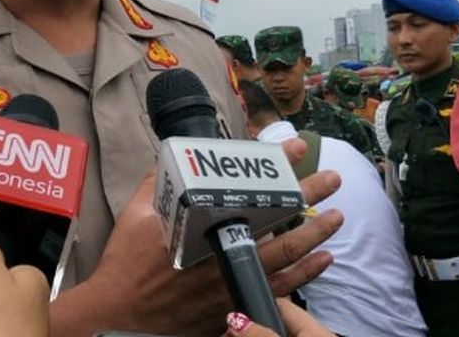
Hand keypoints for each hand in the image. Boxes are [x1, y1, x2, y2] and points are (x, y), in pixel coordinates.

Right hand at [52, 146, 342, 336]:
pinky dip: (305, 276)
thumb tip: (173, 158)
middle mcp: (223, 252)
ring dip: (316, 235)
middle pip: (278, 220)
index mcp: (203, 224)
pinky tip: (322, 261)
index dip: (275, 166)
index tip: (297, 147)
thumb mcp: (136, 213)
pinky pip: (280, 291)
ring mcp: (233, 282)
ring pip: (287, 257)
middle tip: (333, 178)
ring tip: (338, 217)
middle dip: (308, 195)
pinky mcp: (234, 306)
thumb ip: (159, 184)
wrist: (120, 311)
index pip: (250, 188)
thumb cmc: (127, 263)